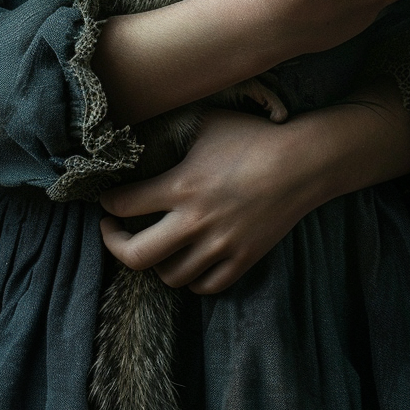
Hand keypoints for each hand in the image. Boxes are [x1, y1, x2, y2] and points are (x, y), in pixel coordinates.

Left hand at [100, 79, 409, 293]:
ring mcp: (220, 246)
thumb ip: (171, 131)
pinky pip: (205, 285)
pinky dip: (191, 278)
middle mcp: (195, 222)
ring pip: (170, 276)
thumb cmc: (253, 137)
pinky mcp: (243, 260)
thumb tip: (139, 128)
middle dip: (114, 244)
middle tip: (113, 230)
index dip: (107, 203)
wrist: (303, 162)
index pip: (123, 205)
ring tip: (153, 244)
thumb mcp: (207, 124)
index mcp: (181, 186)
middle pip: (135, 256)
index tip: (106, 200)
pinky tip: (187, 260)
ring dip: (155, 262)